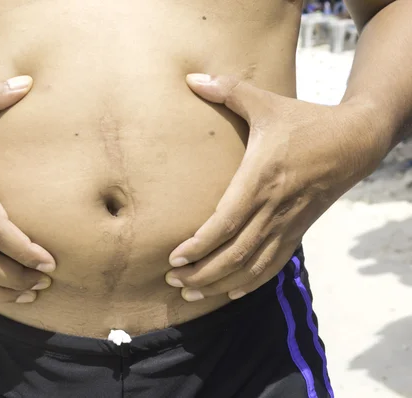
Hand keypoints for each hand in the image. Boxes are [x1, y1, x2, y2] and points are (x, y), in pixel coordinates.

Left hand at [166, 73, 377, 301]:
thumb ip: (229, 90)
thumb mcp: (267, 102)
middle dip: (201, 273)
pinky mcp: (299, 231)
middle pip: (235, 254)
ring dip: (220, 284)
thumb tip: (191, 77)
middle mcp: (274, 208)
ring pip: (252, 266)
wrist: (354, 141)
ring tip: (190, 292)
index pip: (226, 223)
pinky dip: (251, 283)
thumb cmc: (305, 121)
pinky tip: (230, 292)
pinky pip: (274, 265)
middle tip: (172, 280)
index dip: (200, 245)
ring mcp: (288, 223)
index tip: (174, 258)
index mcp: (261, 179)